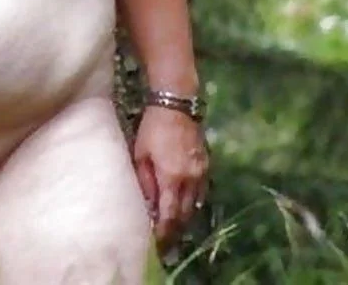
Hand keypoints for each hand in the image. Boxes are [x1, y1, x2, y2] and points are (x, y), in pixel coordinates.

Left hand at [131, 106, 207, 250]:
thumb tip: (147, 205)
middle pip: (184, 214)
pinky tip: (185, 204)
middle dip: (175, 229)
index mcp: (172, 178)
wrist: (176, 104)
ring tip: (175, 226)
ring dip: (185, 216)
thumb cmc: (153, 127)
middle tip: (166, 240)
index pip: (169, 215)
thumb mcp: (141, 153)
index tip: (158, 243)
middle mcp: (190, 179)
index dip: (164, 231)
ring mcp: (201, 172)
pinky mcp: (206, 164)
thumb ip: (145, 181)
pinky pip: (201, 191)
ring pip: (195, 204)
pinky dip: (193, 201)